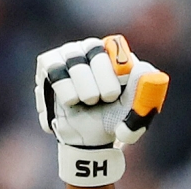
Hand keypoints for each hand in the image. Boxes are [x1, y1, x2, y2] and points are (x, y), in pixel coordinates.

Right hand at [35, 35, 168, 185]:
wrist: (88, 140)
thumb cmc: (114, 122)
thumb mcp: (133, 114)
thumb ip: (143, 94)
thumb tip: (142, 69)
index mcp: (117, 56)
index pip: (115, 46)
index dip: (114, 69)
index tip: (115, 93)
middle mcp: (92, 48)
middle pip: (94, 49)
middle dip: (102, 85)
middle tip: (104, 101)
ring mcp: (70, 53)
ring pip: (74, 62)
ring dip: (84, 92)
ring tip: (87, 104)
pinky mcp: (48, 63)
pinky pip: (54, 70)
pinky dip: (67, 94)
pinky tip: (71, 104)